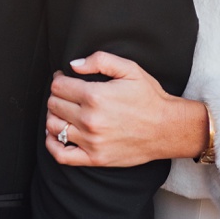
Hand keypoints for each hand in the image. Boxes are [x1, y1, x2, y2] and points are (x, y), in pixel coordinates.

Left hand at [46, 51, 210, 167]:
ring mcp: (91, 141)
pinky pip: (61, 154)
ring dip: (54, 117)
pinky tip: (57, 135)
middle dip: (58, 96)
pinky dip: (52, 144)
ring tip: (65, 112)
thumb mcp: (131, 70)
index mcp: (96, 96)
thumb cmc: (150, 98)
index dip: (59, 79)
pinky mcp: (94, 158)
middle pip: (54, 105)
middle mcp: (90, 119)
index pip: (58, 86)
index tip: (65, 79)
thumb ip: (101, 60)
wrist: (167, 128)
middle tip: (68, 95)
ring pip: (53, 127)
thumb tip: (74, 65)